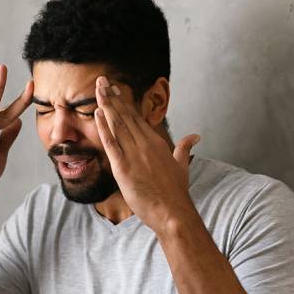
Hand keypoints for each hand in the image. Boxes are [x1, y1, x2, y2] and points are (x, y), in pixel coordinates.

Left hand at [93, 76, 200, 233]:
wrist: (174, 213)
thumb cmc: (176, 192)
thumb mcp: (182, 165)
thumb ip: (184, 148)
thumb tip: (195, 136)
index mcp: (157, 143)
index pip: (137, 118)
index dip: (124, 102)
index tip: (114, 89)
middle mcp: (145, 145)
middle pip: (125, 116)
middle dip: (112, 97)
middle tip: (101, 80)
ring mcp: (134, 155)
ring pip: (118, 125)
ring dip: (107, 106)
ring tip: (98, 90)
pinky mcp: (123, 169)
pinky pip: (111, 144)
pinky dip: (104, 128)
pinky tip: (98, 114)